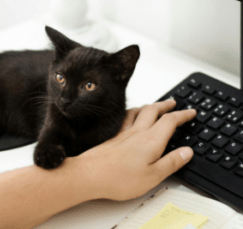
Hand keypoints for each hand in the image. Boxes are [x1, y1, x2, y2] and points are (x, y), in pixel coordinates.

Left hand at [78, 99, 195, 200]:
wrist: (91, 174)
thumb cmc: (119, 178)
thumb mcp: (153, 176)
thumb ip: (171, 162)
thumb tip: (187, 152)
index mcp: (151, 141)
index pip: (170, 121)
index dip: (183, 115)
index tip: (191, 112)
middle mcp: (138, 132)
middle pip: (154, 110)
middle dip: (166, 105)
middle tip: (174, 102)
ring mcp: (124, 132)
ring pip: (140, 111)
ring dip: (151, 106)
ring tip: (155, 106)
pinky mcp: (114, 135)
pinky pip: (126, 116)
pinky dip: (133, 111)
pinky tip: (131, 115)